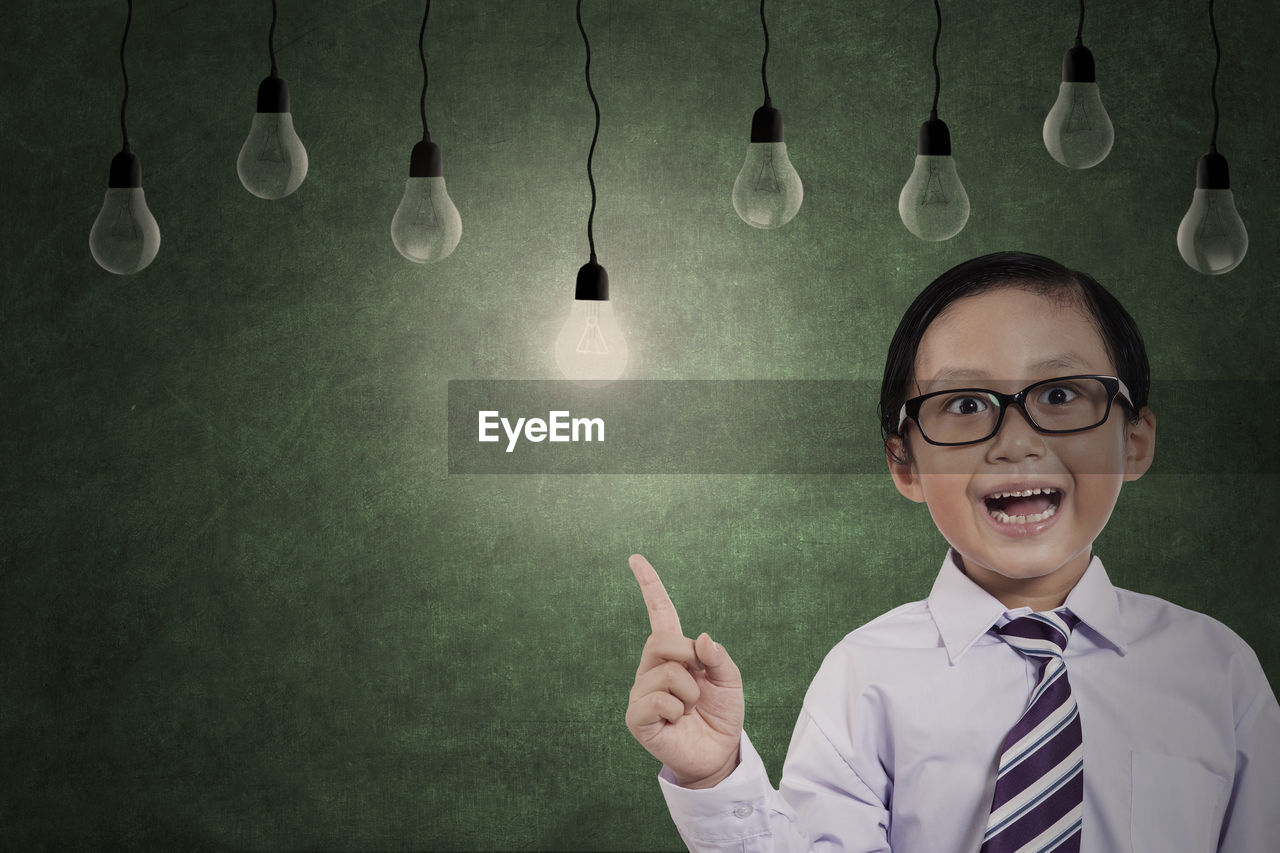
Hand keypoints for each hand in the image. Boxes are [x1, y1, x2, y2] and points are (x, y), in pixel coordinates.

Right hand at [625, 553, 743, 788]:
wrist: (718, 754)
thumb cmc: (720, 714)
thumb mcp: (731, 681)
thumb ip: (719, 657)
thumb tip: (702, 640)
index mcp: (673, 654)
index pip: (659, 614)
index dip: (650, 586)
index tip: (635, 558)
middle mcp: (651, 668)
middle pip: (661, 641)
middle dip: (688, 657)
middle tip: (699, 682)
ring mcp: (641, 692)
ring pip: (667, 673)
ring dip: (691, 692)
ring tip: (690, 708)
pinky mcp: (637, 716)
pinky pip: (658, 699)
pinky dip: (677, 709)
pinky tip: (677, 720)